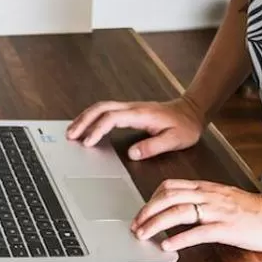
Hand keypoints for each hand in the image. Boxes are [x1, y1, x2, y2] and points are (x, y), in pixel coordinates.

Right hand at [66, 96, 205, 159]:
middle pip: (101, 108)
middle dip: (83, 121)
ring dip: (85, 118)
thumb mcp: (175, 140)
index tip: (88, 142)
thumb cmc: (185, 126)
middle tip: (70, 135)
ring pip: (101, 107)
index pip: (112, 118)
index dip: (98, 129)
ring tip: (72, 132)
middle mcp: (132, 108)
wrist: (192, 111)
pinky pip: (106, 111)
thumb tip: (132, 154)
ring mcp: (130, 108)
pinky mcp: (130, 111)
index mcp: (141, 114)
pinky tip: (87, 127)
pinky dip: (92, 117)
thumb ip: (153, 147)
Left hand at [131, 180, 261, 252]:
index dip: (151, 199)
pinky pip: (198, 232)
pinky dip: (179, 238)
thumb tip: (179, 209)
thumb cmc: (253, 210)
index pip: (170, 186)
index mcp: (207, 188)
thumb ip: (203, 200)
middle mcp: (209, 196)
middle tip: (135, 226)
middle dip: (147, 211)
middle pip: (169, 197)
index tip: (142, 213)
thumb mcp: (223, 198)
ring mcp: (218, 211)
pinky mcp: (227, 228)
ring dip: (156, 224)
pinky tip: (168, 246)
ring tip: (144, 235)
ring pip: (179, 212)